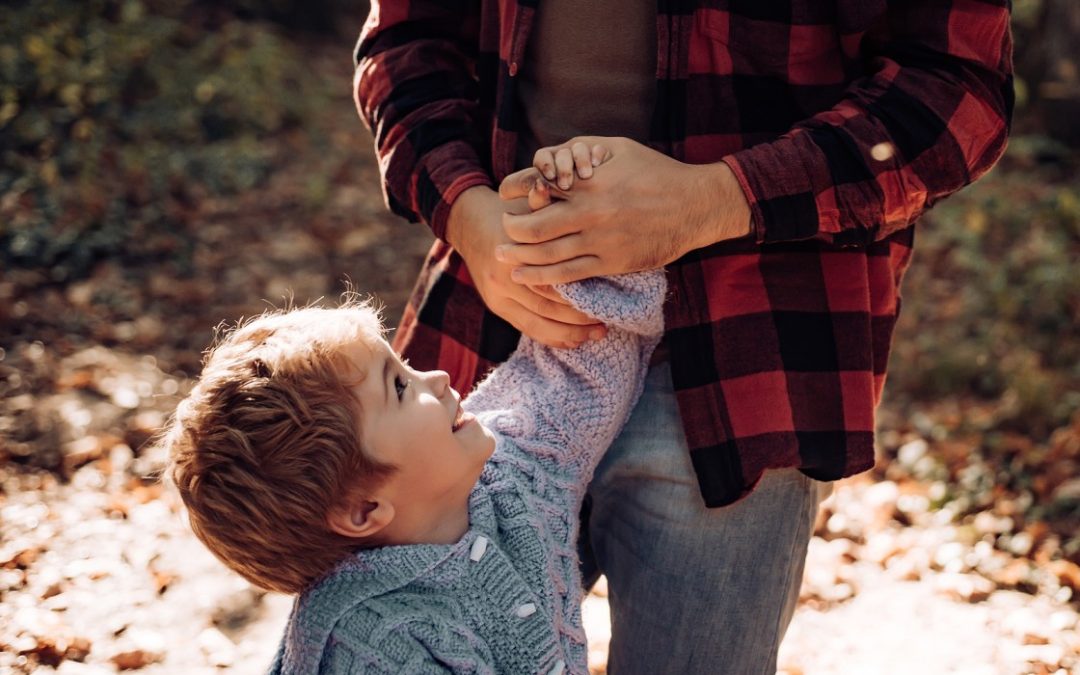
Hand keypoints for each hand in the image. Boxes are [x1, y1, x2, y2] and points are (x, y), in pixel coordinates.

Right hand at [445, 185, 605, 348]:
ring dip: (569, 333)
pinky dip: (552, 338)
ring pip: (538, 324)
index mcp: (513, 253)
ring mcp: (498, 295)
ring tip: (598, 334)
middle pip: (548, 306)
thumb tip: (546, 185)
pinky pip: (527, 328)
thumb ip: (538, 200)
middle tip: (608, 323)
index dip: (581, 290)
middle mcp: (504, 278)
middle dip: (580, 318)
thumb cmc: (509, 212)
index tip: (609, 296)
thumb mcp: (524, 204)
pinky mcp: (497, 306)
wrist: (470, 225)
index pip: (553, 279)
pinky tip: (574, 341)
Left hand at [496, 136, 752, 284]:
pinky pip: (569, 275)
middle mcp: (590, 212)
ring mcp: (600, 241)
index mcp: (589, 181)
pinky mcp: (611, 263)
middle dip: (511, 229)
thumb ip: (584, 149)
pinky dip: (543, 278)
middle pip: (534, 227)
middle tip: (503, 228)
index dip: (514, 190)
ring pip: (547, 255)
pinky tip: (526, 277)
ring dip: (520, 258)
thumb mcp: (619, 148)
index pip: (538, 186)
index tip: (504, 195)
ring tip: (504, 257)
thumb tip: (554, 156)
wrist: (694, 206)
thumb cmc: (656, 172)